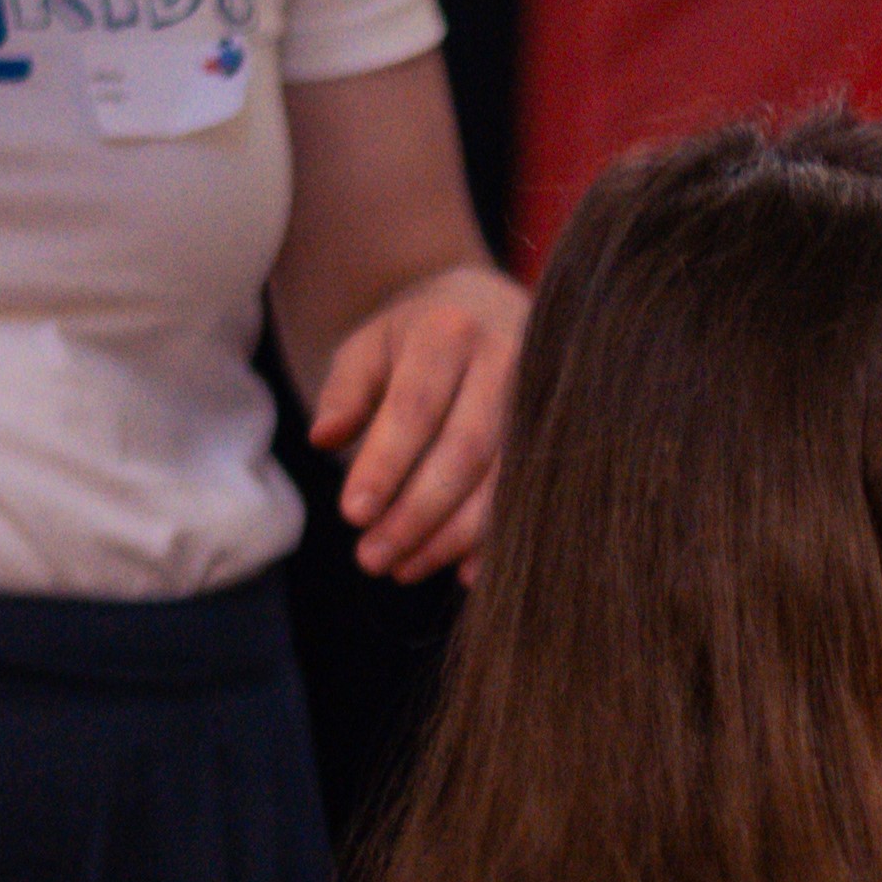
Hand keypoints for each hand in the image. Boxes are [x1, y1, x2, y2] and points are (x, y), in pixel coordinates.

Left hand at [308, 262, 524, 579]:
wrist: (489, 308)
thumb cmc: (415, 338)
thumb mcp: (369, 347)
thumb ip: (345, 392)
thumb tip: (323, 439)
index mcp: (450, 332)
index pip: (416, 407)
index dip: (386, 464)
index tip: (353, 515)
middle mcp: (507, 361)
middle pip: (464, 449)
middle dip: (417, 512)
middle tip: (371, 558)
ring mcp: (542, 399)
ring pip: (501, 478)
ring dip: (452, 535)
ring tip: (402, 569)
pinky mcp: (558, 432)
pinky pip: (527, 493)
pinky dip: (497, 538)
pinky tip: (464, 573)